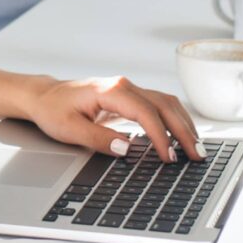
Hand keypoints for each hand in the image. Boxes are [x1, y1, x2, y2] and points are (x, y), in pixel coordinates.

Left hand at [19, 75, 203, 161]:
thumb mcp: (69, 129)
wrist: (44, 96)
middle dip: (184, 131)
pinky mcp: (130, 97)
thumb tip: (126, 148)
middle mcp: (124, 86)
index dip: (160, 136)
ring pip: (166, 103)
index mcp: (111, 90)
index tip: (168, 156)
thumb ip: (99, 139)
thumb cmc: (54, 110)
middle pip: (164, 105)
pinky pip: (159, 106)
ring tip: (197, 148)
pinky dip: (175, 120)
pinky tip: (183, 136)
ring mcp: (128, 89)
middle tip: (198, 154)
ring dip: (184, 124)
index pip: (146, 113)